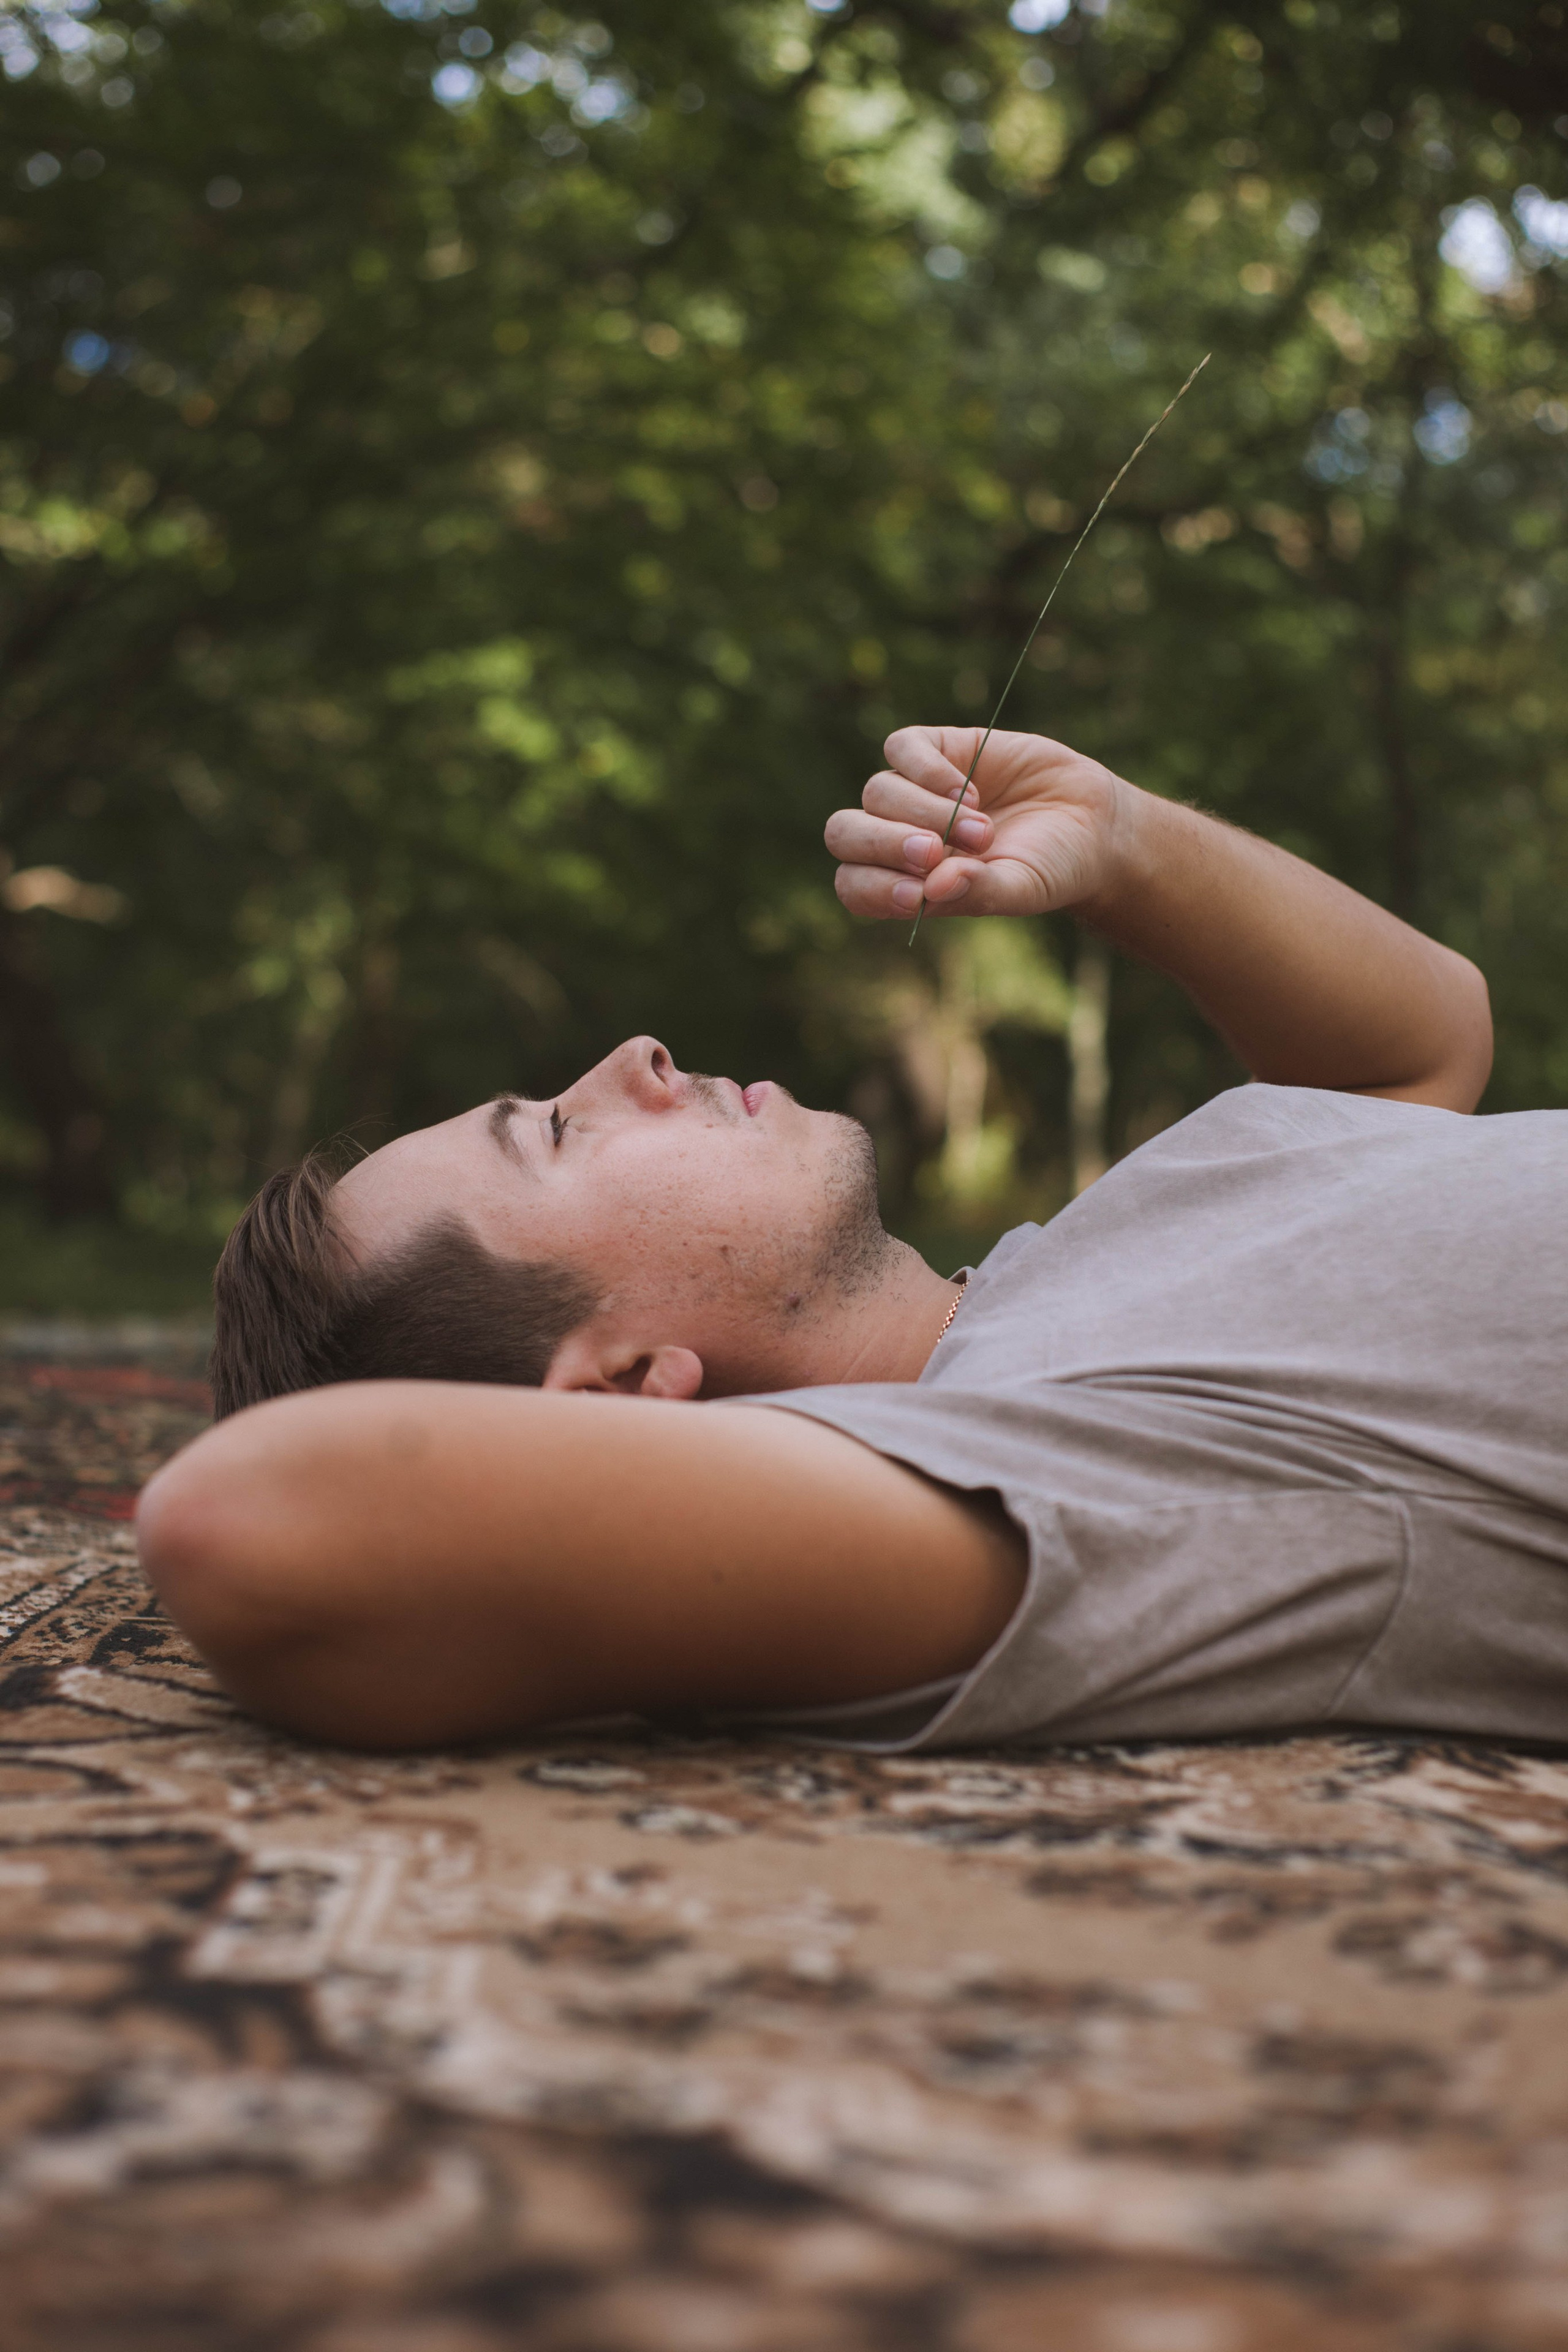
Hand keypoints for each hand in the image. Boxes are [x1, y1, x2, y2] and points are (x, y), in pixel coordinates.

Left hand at [825, 724, 1126, 921]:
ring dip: (927, 812)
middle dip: (883, 843)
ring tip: (982, 830)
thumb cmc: (1050, 867)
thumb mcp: (1020, 889)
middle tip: (932, 851)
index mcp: (907, 882)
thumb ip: (977, 892)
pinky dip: (927, 770)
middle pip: (846, 832)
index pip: (854, 884)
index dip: (871, 888)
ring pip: (877, 791)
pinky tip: (968, 791)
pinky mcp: (939, 749)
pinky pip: (901, 747)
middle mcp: (900, 836)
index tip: (914, 896)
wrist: (1092, 823)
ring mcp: (915, 790)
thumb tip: (932, 887)